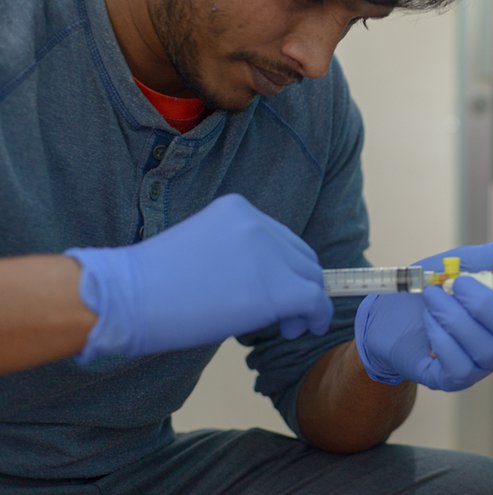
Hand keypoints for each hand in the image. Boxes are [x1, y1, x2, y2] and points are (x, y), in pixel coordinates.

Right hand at [67, 194, 332, 361]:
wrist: (127, 299)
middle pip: (301, 256)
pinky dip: (317, 316)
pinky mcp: (277, 287)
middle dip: (299, 286)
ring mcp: (269, 253)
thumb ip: (237, 256)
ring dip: (306, 304)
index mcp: (238, 209)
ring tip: (289, 328)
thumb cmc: (150, 284)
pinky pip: (314, 300)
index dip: (285, 269)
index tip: (276, 293)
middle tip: (287, 317)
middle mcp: (258, 224)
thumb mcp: (202, 250)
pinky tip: (303, 330)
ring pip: (311, 277)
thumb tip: (265, 285)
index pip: (281, 239)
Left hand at [354, 230, 492, 390]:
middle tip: (458, 283)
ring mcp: (481, 364)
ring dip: (456, 317)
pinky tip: (429, 321)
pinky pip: (461, 365)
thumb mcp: (468, 261)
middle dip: (486, 304)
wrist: (388, 309)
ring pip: (487, 349)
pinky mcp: (454, 378)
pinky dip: (442, 337)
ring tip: (433, 296)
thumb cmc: (435, 285)